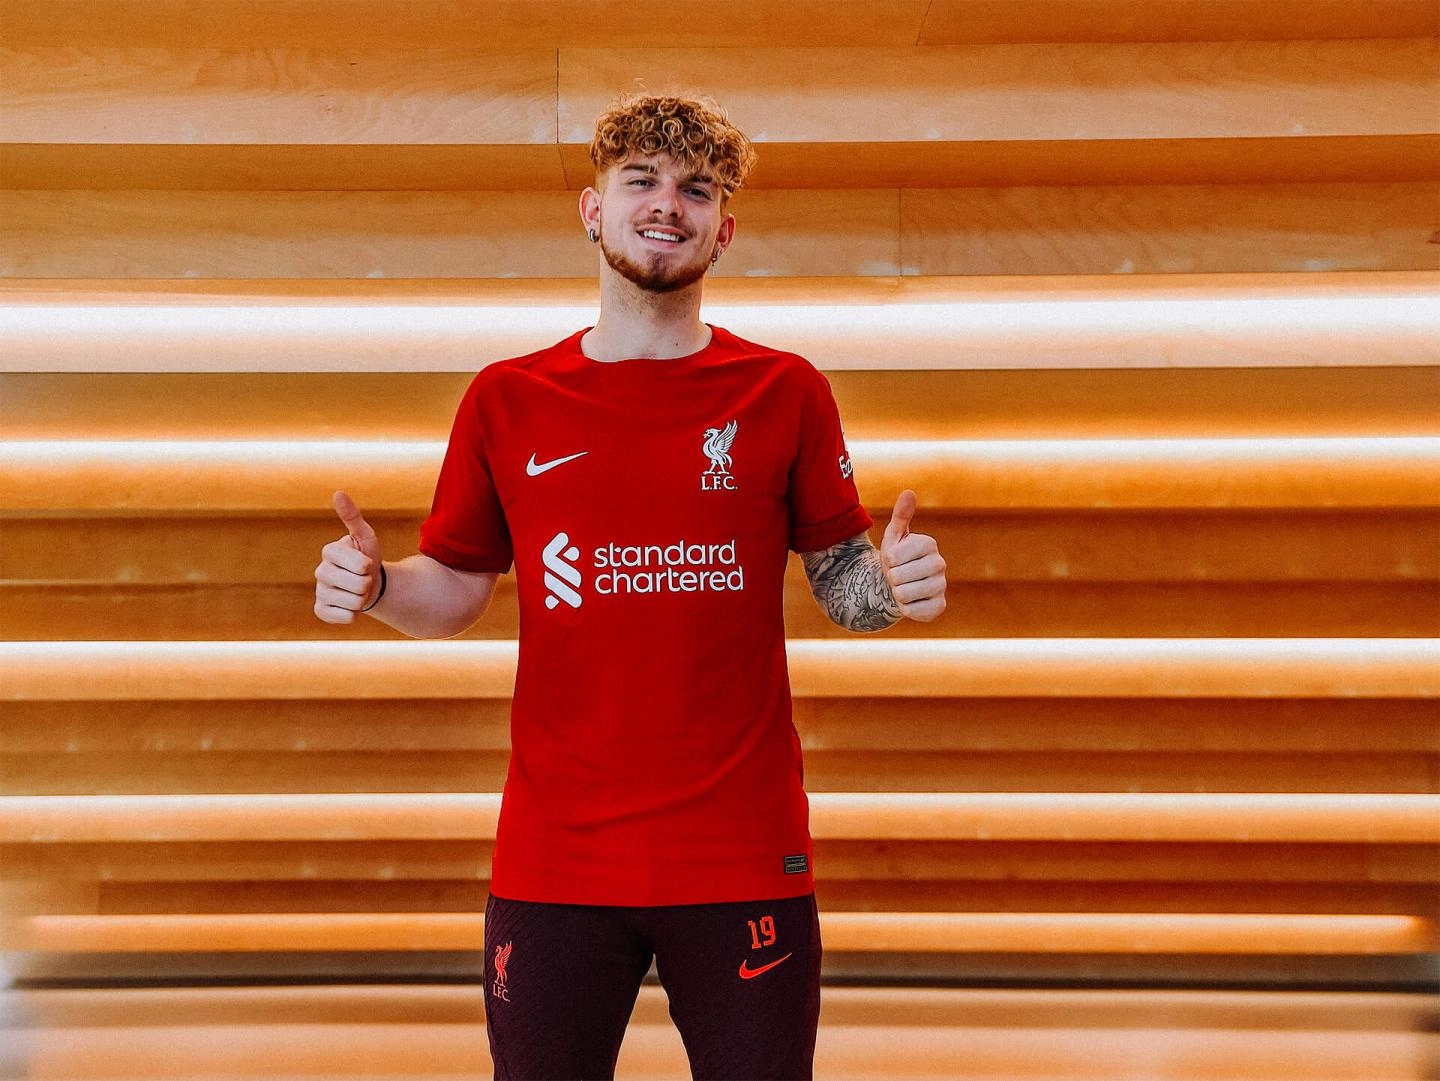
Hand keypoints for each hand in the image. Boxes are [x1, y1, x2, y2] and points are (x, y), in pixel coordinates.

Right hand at [314, 490, 383, 622]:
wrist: (367, 585)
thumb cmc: (366, 557)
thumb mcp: (365, 537)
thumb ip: (352, 517)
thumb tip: (338, 493)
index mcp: (329, 551)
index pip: (360, 565)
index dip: (369, 566)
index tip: (365, 563)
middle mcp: (320, 571)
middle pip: (359, 585)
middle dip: (368, 584)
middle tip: (363, 579)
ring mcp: (319, 591)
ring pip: (354, 602)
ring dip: (363, 599)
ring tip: (358, 591)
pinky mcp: (320, 610)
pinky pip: (345, 617)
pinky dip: (354, 614)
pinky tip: (349, 604)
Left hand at [880, 489, 945, 621]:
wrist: (900, 585)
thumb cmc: (896, 558)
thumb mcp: (894, 536)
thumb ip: (901, 515)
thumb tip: (909, 492)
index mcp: (929, 544)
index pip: (893, 557)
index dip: (886, 561)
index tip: (893, 560)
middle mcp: (940, 564)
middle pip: (898, 577)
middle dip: (891, 578)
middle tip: (898, 576)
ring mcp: (941, 586)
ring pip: (903, 594)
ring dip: (897, 593)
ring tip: (903, 587)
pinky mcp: (939, 607)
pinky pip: (911, 611)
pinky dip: (905, 608)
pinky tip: (911, 601)